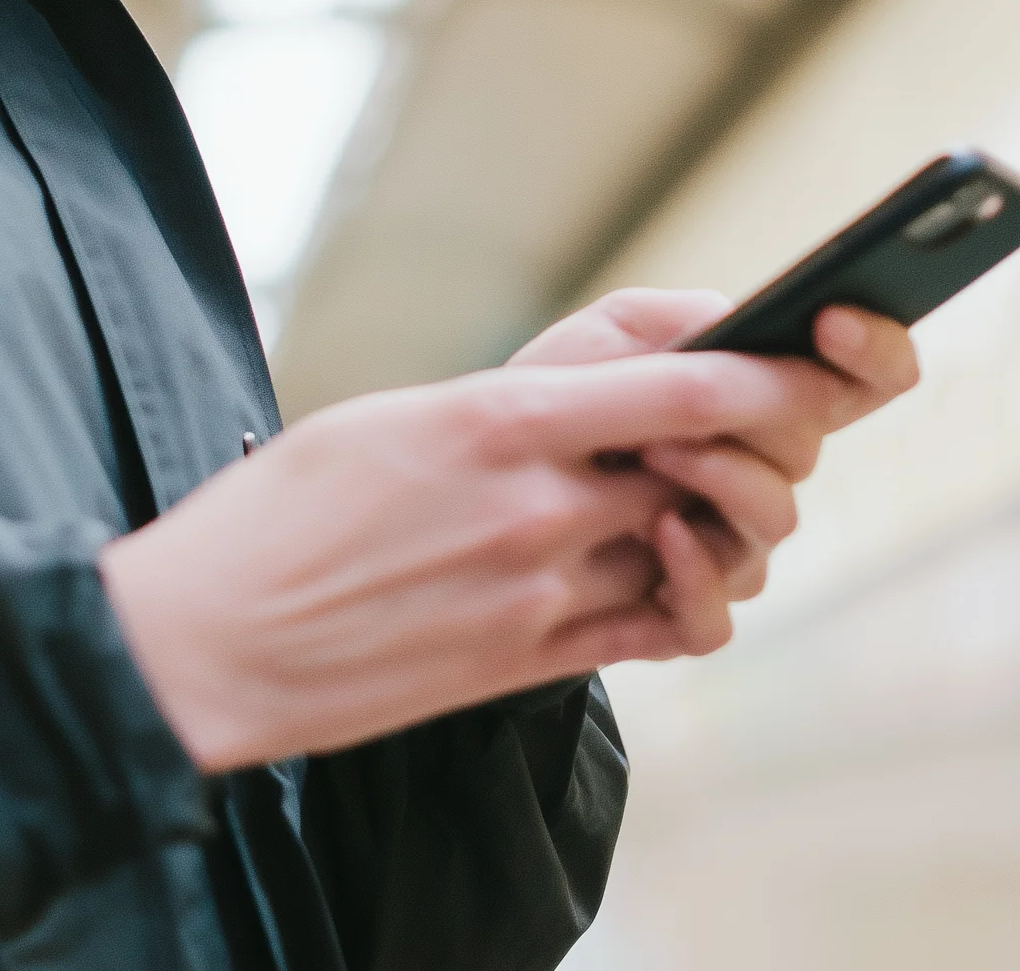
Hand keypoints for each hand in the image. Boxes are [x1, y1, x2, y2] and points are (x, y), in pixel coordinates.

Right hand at [100, 343, 903, 770]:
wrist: (206, 641)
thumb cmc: (284, 509)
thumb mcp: (396, 413)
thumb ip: (517, 401)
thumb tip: (612, 394)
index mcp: (498, 419)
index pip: (688, 388)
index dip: (774, 373)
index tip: (812, 353)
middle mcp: (536, 507)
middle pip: (718, 473)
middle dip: (770, 449)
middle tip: (768, 427)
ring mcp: (538, 596)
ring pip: (703, 557)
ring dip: (731, 525)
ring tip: (699, 497)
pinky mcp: (528, 666)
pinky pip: (659, 636)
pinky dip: (693, 601)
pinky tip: (670, 573)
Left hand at [512, 287, 919, 618]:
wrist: (469, 496)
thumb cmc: (543, 404)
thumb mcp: (599, 340)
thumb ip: (675, 325)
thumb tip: (746, 328)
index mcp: (750, 399)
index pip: (860, 380)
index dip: (875, 351)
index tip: (836, 320)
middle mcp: (755, 474)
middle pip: (809, 450)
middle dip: (760, 414)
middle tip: (689, 399)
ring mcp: (724, 547)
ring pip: (772, 527)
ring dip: (722, 481)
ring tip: (653, 450)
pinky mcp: (679, 613)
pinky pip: (717, 619)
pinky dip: (696, 579)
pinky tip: (657, 536)